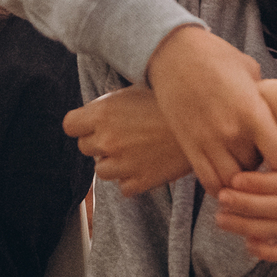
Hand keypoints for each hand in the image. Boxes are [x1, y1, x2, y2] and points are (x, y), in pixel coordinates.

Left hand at [63, 85, 191, 195]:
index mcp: (102, 113)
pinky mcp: (140, 182)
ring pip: (102, 171)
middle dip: (100, 142)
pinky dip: (133, 179)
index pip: (69, 126)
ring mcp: (123, 164)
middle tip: (125, 134)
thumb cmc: (173, 101)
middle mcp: (107, 140)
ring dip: (115, 163)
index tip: (92, 125)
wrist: (206, 122)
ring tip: (138, 150)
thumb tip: (98, 111)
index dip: (81, 125)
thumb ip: (111, 105)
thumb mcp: (137, 90)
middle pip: (85, 148)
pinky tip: (149, 163)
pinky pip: (124, 187)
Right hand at [144, 26, 276, 191]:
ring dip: (241, 179)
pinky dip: (220, 186)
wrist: (173, 52)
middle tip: (262, 158)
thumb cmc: (216, 57)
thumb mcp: (250, 71)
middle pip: (257, 172)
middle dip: (263, 169)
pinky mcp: (189, 146)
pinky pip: (208, 182)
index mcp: (251, 111)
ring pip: (232, 183)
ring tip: (243, 164)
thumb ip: (265, 98)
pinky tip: (225, 174)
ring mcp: (207, 141)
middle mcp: (230, 131)